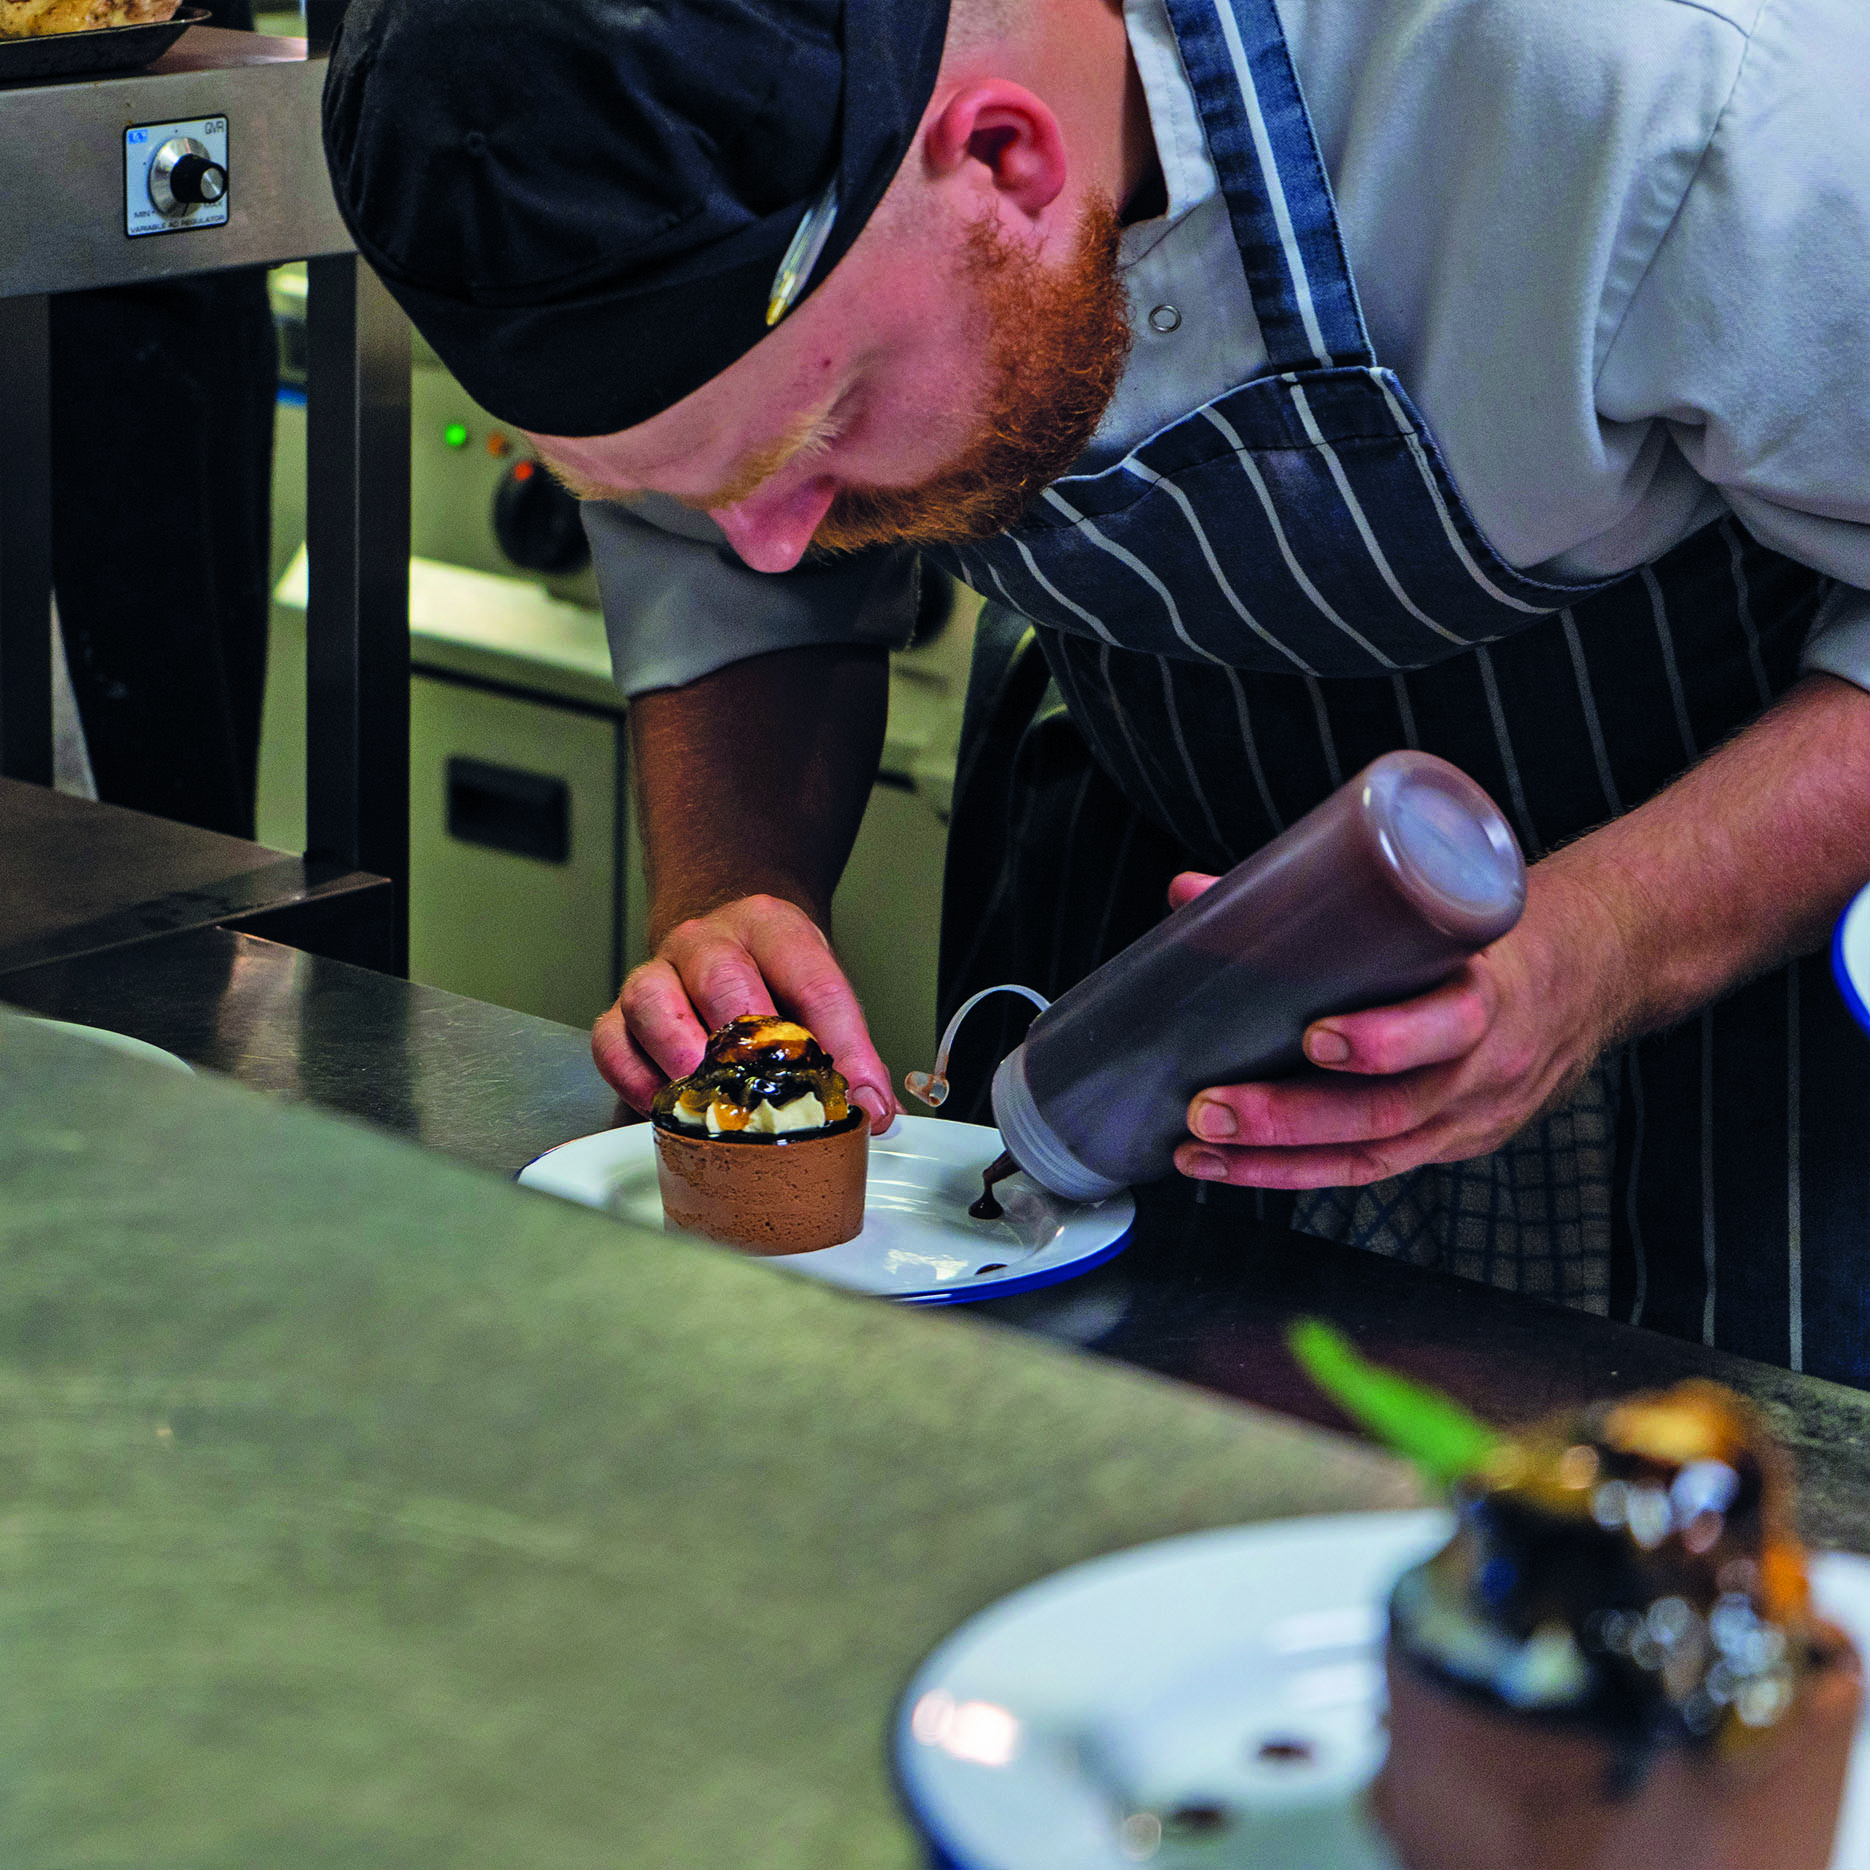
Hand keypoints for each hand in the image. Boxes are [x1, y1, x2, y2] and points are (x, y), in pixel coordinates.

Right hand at [590, 892, 897, 1130]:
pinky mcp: (620, 1014)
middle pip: (723, 978)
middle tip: (770, 1088)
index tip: (860, 1096)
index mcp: (771, 928)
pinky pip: (613, 1044)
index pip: (812, 978)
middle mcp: (706, 941)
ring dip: (683, 1057)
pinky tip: (669, 1108)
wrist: (717, 942)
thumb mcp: (818, 994)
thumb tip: (873, 1111)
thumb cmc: (769, 976)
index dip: (842, 1043)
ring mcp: (656, 973)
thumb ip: (850, 1051)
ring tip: (711, 1099)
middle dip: (748, 1039)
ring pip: (654, 1003)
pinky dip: (637, 1082)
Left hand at [1166, 865, 1621, 1188]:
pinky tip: (1234, 1169)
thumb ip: (1310, 903)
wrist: (1592, 971)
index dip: (1386, 1039)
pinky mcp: (1451, 1143)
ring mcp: (1470, 1117)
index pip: (1451, 1025)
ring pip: (1373, 1154)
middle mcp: (1485, 1066)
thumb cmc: (1490, 934)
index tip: (1317, 1035)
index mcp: (1493, 991)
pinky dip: (1298, 1173)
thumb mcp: (1427, 907)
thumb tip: (1188, 892)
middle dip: (1291, 1116)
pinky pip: (1372, 1168)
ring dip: (1277, 1160)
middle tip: (1211, 1107)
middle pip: (1390, 1109)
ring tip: (1200, 1149)